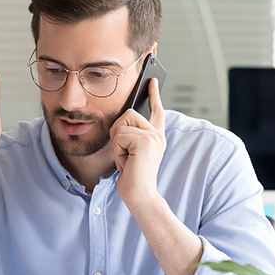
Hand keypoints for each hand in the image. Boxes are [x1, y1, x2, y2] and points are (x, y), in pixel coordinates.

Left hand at [110, 78, 166, 209]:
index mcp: (155, 137)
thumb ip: (130, 136)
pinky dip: (117, 152)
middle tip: (124, 154)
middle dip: (117, 134)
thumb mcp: (131, 153)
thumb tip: (121, 122)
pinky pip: (119, 136)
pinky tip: (126, 163)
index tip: (151, 80)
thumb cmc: (133, 177)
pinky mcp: (145, 141)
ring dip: (117, 145)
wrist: (140, 195)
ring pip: (121, 125)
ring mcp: (153, 137)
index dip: (154, 95)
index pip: (156, 111)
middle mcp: (157, 135)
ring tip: (126, 160)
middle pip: (128, 114)